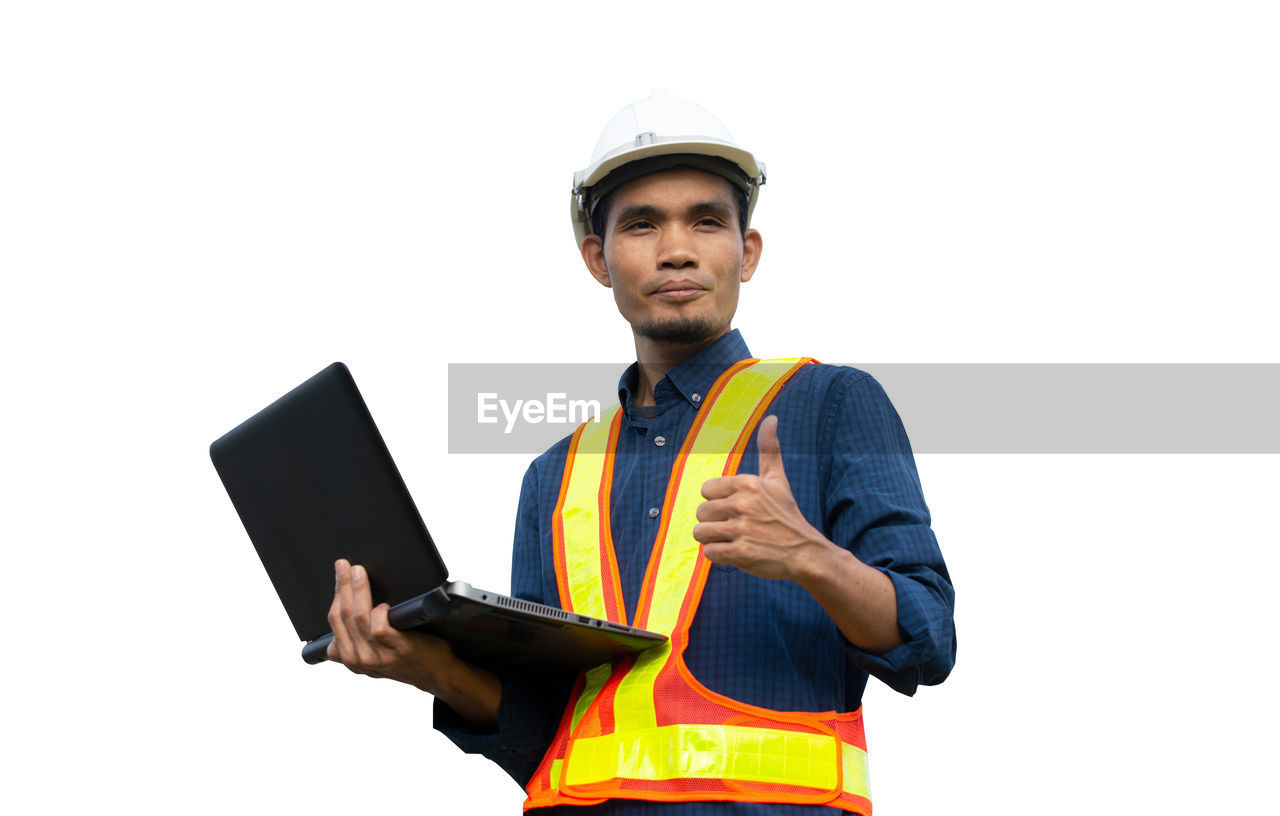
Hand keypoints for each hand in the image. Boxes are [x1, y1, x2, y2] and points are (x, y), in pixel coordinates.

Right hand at [326, 558, 455, 691]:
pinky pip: (379, 627)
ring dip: (358, 591)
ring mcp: (378, 656)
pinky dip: (379, 612)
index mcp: (349, 658)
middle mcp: (359, 659)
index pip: (335, 621)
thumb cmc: (405, 656)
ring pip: (359, 617)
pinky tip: (383, 604)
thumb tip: (342, 609)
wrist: (434, 673)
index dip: (336, 593)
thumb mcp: (373, 652)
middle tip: (344, 566)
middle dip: (343, 586)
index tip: (340, 572)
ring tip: (360, 573)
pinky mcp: (398, 649)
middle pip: (343, 616)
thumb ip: (355, 639)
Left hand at [693, 415, 834, 580]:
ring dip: (714, 539)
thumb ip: (769, 449)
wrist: (805, 552)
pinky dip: (719, 555)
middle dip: (714, 521)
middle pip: (701, 512)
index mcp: (748, 483)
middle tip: (736, 527)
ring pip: (701, 532)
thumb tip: (771, 417)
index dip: (717, 501)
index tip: (735, 508)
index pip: (707, 489)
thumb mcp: (778, 479)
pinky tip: (736, 552)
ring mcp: (742, 529)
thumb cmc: (786, 515)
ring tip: (733, 539)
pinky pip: (710, 552)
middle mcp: (743, 504)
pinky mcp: (741, 553)